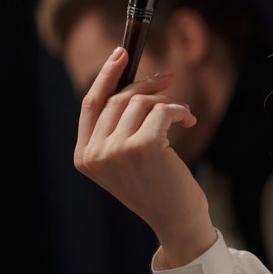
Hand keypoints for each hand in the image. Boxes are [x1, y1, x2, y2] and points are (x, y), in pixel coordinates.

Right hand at [74, 47, 218, 267]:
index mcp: (84, 156)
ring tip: (182, 113)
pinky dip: (179, 109)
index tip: (121, 52)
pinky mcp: (142, 147)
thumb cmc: (156, 187)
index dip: (105, 75)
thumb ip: (118, 126)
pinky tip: (188, 119)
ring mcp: (115, 150)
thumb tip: (133, 80)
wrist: (177, 221)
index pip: (90, 104)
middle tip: (168, 78)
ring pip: (141, 102)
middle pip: (117, 98)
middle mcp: (95, 154)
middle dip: (146, 84)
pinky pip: (162, 109)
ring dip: (167, 101)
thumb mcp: (126, 158)